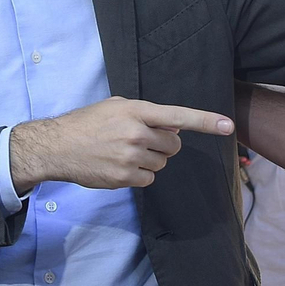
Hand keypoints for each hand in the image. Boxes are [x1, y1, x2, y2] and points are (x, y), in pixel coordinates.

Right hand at [9, 97, 232, 192]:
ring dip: (150, 160)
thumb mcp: (116, 106)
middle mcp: (136, 133)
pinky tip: (120, 166)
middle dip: (164, 145)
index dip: (205, 121)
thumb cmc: (87, 123)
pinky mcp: (124, 178)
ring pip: (161, 164)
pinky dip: (140, 175)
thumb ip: (146, 114)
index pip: (178, 116)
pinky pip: (149, 179)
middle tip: (141, 141)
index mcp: (136, 111)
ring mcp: (130, 157)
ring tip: (124, 153)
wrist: (57, 146)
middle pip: (173, 145)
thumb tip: (174, 128)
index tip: (227, 126)